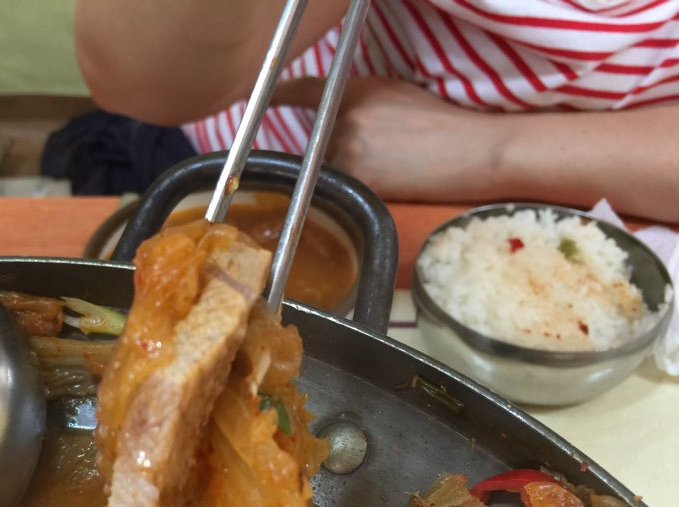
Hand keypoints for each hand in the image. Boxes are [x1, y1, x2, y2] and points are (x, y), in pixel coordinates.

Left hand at [272, 76, 504, 202]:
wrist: (471, 152)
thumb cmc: (439, 123)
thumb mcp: (393, 94)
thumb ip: (354, 101)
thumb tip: (327, 117)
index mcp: (353, 90)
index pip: (304, 92)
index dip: (279, 97)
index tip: (261, 103)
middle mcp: (343, 118)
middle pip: (317, 142)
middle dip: (336, 151)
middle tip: (380, 155)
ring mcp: (347, 152)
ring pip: (327, 169)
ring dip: (347, 173)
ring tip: (390, 168)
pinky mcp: (357, 182)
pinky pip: (340, 189)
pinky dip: (355, 189)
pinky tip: (388, 181)